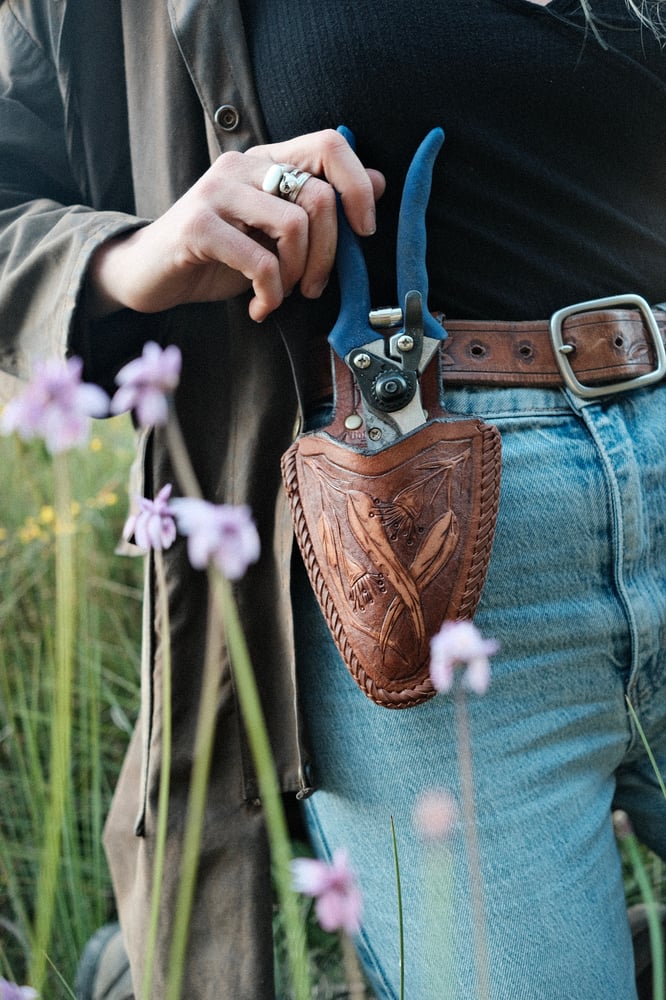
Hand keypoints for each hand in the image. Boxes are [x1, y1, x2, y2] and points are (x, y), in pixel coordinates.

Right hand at [87, 129, 384, 322]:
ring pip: (295, 226)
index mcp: (265, 160)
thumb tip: (379, 182)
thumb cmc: (217, 257)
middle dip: (329, 256)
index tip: (364, 231)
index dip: (358, 186)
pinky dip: (270, 294)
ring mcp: (217, 192)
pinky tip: (258, 308)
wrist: (149, 275)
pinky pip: (260, 261)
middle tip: (312, 288)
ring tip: (279, 296)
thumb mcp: (274, 233)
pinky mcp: (199, 226)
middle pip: (319, 197)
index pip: (330, 145)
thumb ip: (319, 207)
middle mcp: (242, 165)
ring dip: (297, 276)